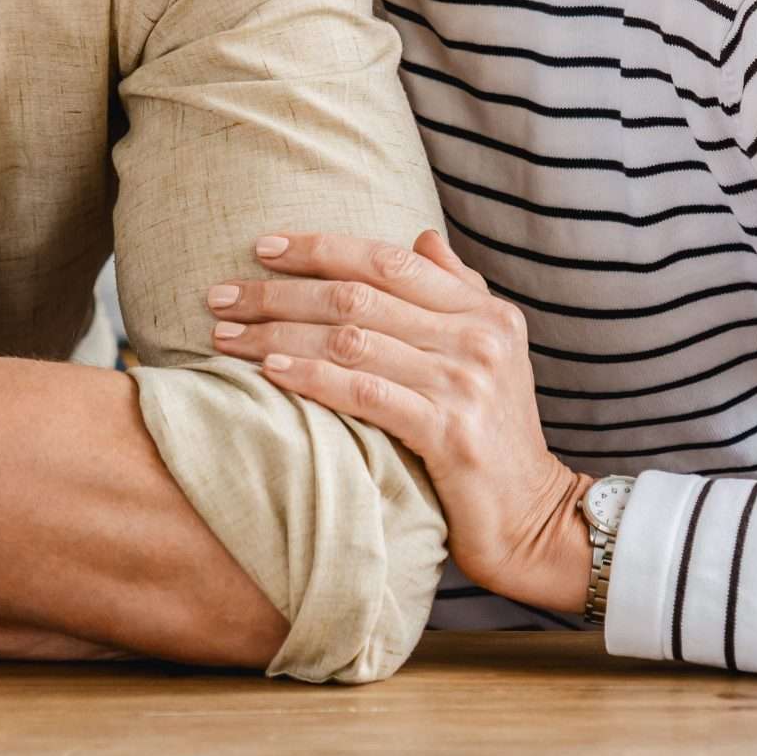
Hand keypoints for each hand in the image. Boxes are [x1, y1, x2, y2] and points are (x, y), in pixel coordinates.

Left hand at [208, 228, 594, 614]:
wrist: (535, 519)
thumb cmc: (495, 434)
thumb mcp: (490, 352)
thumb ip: (456, 290)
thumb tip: (421, 236)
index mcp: (483, 310)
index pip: (388, 259)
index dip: (320, 247)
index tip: (262, 246)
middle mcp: (477, 336)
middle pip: (359, 295)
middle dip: (279, 291)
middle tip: (221, 294)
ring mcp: (465, 383)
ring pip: (351, 339)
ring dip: (278, 333)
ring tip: (226, 335)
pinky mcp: (450, 433)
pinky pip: (364, 392)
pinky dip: (312, 376)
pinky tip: (270, 371)